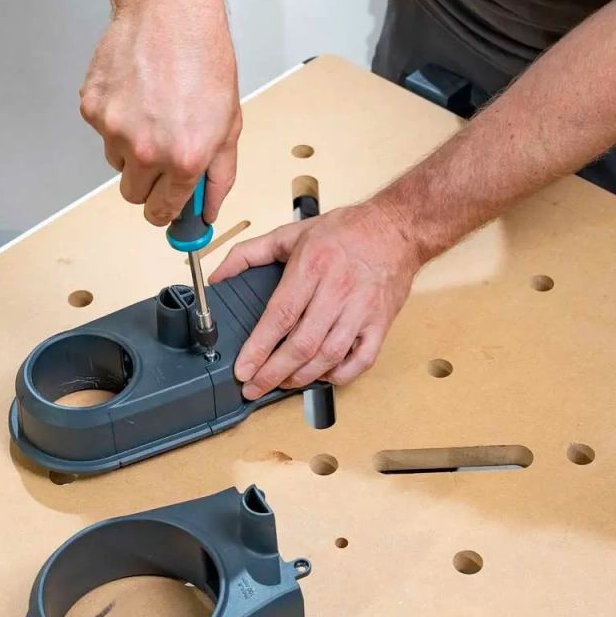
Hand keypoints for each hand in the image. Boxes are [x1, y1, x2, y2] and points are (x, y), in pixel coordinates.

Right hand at [79, 0, 240, 225]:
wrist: (172, 11)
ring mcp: (114, 129)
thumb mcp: (228, 128)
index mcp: (184, 160)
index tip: (164, 208)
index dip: (164, 212)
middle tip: (162, 159)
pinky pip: (102, 133)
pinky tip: (137, 98)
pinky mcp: (92, 109)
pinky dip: (116, 122)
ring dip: (131, 151)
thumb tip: (207, 211)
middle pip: (133, 195)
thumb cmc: (204, 60)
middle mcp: (146, 150)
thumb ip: (218, 178)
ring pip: (117, 163)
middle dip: (147, 184)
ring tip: (153, 115)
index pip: (161, 211)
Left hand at [209, 200, 420, 397]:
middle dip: (273, 373)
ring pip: (329, 357)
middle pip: (302, 344)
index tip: (243, 369)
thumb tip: (218, 276)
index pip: (280, 316)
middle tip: (254, 388)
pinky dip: (340, 376)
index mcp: (313, 266)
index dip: (259, 348)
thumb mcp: (292, 233)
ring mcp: (362, 310)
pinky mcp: (381, 324)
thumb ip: (250, 253)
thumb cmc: (345, 231)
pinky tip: (322, 376)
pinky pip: (361, 361)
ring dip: (302, 377)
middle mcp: (338, 290)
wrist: (397, 229)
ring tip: (281, 383)